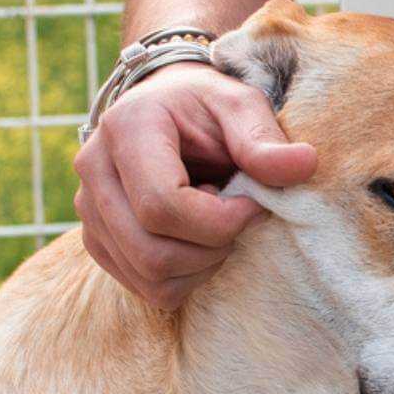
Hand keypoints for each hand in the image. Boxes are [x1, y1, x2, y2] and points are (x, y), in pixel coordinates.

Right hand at [73, 62, 316, 307]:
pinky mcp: (97, 239)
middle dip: (213, 249)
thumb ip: (265, 140)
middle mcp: (94, 170)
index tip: (253, 203)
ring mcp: (88, 209)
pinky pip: (145, 287)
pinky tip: (196, 238)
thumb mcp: (241, 106)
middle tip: (239, 218)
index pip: (163, 206)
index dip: (221, 220)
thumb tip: (305, 165)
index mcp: (127, 129)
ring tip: (216, 224)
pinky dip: (184, 276)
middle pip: (153, 252)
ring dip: (201, 265)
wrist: (167, 109)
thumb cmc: (207, 108)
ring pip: (149, 277)